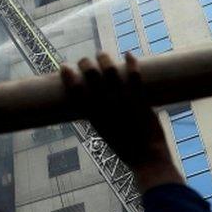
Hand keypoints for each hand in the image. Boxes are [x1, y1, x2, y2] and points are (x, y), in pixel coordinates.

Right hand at [60, 52, 181, 192]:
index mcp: (94, 115)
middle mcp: (106, 105)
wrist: (147, 157)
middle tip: (85, 61)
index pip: (75, 89)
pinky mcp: (140, 98)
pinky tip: (128, 54)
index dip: (68, 75)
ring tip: (102, 55)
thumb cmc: (125, 149)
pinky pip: (134, 75)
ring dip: (105, 59)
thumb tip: (97, 104)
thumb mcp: (104, 133)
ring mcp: (123, 100)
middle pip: (91, 75)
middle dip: (85, 63)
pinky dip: (131, 62)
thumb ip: (99, 117)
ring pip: (111, 71)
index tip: (65, 67)